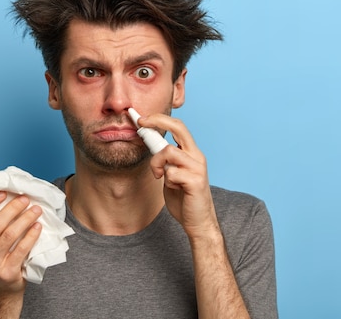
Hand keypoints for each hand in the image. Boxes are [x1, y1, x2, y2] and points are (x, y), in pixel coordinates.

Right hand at [0, 192, 42, 295]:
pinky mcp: (7, 272)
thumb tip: (4, 196)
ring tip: (36, 209)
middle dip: (12, 208)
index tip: (3, 193)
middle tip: (25, 199)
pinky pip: (21, 249)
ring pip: (10, 235)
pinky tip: (38, 226)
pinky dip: (31, 235)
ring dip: (25, 219)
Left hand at [138, 114, 219, 238]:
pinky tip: (172, 187)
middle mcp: (197, 156)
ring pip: (169, 151)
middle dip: (158, 121)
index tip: (142, 118)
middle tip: (141, 123)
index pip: (178, 127)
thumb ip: (166, 161)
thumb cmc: (184, 198)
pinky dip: (166, 179)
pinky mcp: (195, 181)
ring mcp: (198, 168)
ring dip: (157, 163)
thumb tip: (151, 145)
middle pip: (179, 128)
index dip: (160, 119)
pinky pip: (171, 172)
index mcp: (191, 153)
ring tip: (159, 176)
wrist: (198, 222)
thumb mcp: (171, 174)